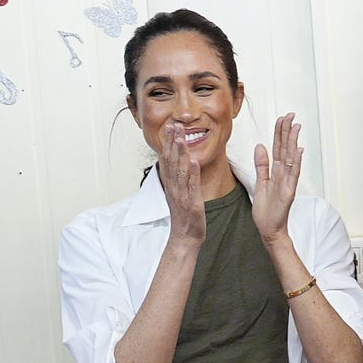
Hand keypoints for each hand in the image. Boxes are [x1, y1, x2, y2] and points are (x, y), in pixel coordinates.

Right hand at [160, 122, 205, 243]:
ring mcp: (182, 196)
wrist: (185, 238)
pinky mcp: (193, 204)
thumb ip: (177, 178)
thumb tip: (176, 162)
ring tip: (182, 138)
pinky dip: (193, 174)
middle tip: (174, 125)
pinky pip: (192, 187)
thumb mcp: (178, 193)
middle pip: (171, 162)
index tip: (170, 127)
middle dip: (173, 143)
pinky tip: (195, 162)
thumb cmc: (184, 216)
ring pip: (180, 172)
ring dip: (181, 154)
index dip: (168, 143)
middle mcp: (174, 188)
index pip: (167, 159)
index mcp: (171, 184)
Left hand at [252, 113, 302, 244]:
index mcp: (276, 173)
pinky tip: (298, 150)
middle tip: (291, 115)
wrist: (269, 229)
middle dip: (287, 132)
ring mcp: (287, 183)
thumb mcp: (260, 183)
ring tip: (296, 127)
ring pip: (290, 158)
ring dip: (293, 142)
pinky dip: (296, 162)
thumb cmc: (266, 210)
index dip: (280, 133)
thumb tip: (260, 147)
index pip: (278, 148)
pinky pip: (293, 175)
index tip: (282, 119)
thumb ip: (261, 165)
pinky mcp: (288, 192)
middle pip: (285, 149)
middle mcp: (284, 175)